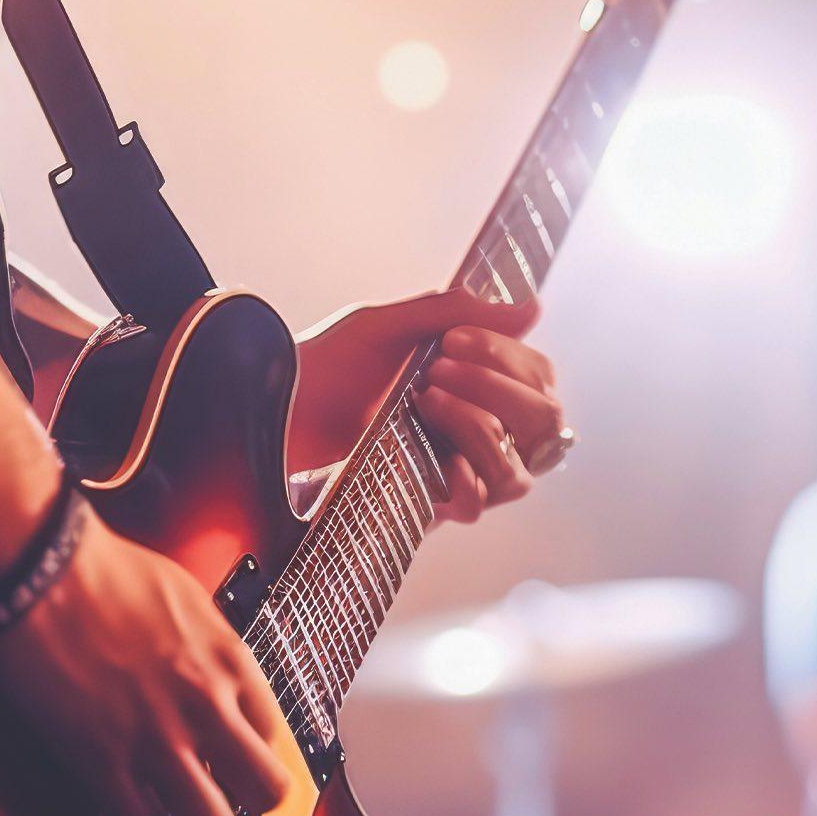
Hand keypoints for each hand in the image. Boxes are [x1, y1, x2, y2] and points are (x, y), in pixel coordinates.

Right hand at [0, 512, 293, 815]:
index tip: (232, 757)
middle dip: (248, 802)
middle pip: (267, 789)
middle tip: (223, 800)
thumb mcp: (186, 596)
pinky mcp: (105, 761)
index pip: (275, 734)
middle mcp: (207, 705)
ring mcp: (159, 739)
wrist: (42, 572)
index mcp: (230, 662)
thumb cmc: (104, 571)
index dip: (252, 752)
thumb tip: (211, 666)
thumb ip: (209, 642)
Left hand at [292, 288, 567, 523]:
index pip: (539, 379)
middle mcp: (477, 434)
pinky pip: (478, 503)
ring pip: (518, 469)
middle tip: (438, 367)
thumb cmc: (326, 369)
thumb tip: (532, 309)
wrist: (271, 411)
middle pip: (546, 423)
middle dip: (498, 385)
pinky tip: (418, 442)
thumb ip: (459, 313)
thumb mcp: (389, 326)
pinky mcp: (427, 506)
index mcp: (477, 389)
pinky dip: (458, 470)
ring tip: (425, 399)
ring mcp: (456, 473)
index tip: (452, 339)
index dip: (508, 355)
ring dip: (478, 423)